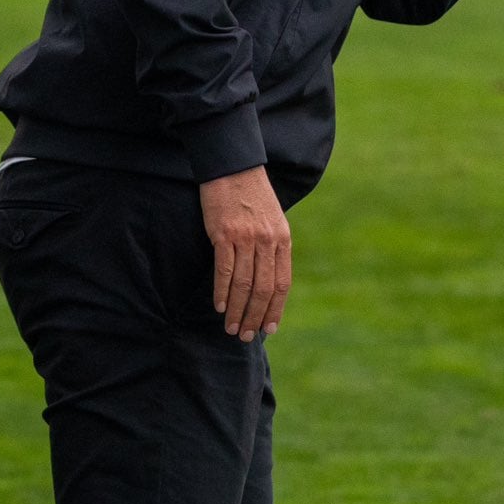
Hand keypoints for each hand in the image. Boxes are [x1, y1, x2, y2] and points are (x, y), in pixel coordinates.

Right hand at [200, 166, 291, 342]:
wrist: (233, 167)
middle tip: (244, 336)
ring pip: (244, 284)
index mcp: (283, 239)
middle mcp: (268, 241)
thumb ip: (273, 248)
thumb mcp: (273, 220)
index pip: (282, 284)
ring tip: (230, 328)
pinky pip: (225, 270)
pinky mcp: (224, 234)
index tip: (268, 329)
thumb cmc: (252, 196)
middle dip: (255, 317)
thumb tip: (269, 281)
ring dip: (237, 311)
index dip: (275, 310)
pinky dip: (222, 292)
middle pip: (263, 289)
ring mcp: (246, 238)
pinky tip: (220, 306)